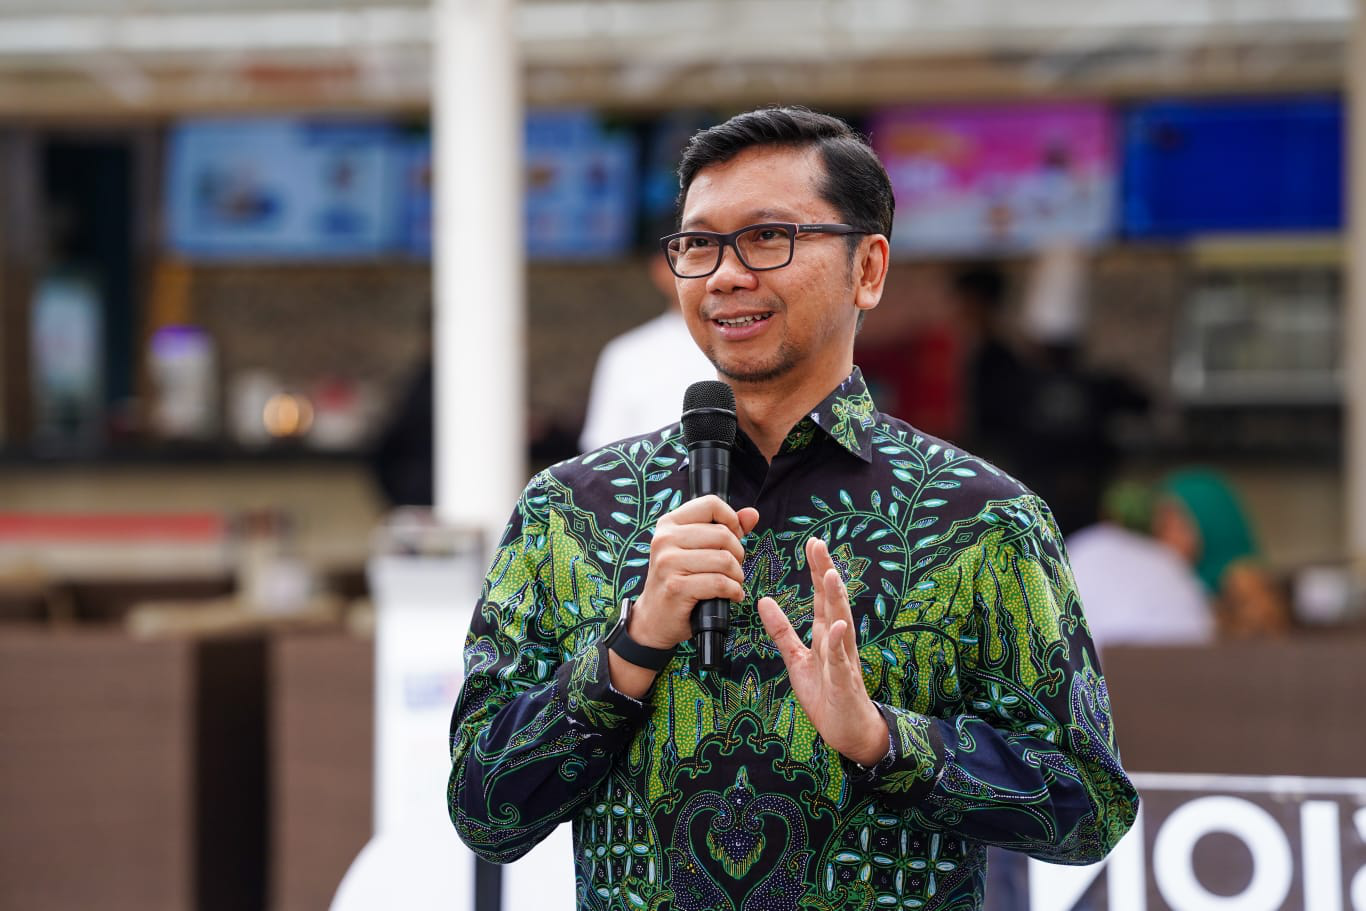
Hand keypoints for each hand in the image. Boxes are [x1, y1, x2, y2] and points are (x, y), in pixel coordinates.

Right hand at [631, 495, 760, 649]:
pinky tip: (731, 595)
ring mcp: (668, 563)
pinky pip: (720, 583)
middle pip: (722, 534)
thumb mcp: (697, 549)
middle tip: (733, 568)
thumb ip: (725, 528)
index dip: (731, 520)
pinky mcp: (676, 587)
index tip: (733, 538)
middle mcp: (665, 539)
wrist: (654, 618)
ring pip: (724, 560)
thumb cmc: (679, 581)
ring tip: (732, 583)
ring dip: (737, 576)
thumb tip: (752, 514)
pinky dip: (733, 591)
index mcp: (669, 524)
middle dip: (737, 554)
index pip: (711, 504)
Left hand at [758, 537, 888, 766]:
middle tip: (818, 544)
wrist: (848, 730)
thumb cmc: (825, 692)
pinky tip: (835, 626)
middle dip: (826, 572)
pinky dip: (837, 643)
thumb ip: (782, 631)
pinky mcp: (843, 681)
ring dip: (836, 599)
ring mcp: (843, 659)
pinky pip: (840, 660)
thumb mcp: (796, 659)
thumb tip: (764, 601)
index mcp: (826, 634)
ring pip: (841, 624)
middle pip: (833, 601)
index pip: (822, 596)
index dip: (817, 569)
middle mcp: (838, 641)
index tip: (811, 543)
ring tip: (830, 574)